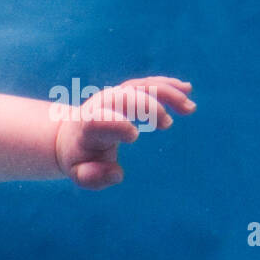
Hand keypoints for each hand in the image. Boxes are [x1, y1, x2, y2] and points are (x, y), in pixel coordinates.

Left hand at [55, 76, 194, 188]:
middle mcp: (101, 106)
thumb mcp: (80, 173)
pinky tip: (187, 90)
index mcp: (88, 128)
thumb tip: (116, 173)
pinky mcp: (125, 92)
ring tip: (189, 109)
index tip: (134, 137)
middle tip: (168, 125)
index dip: (117, 125)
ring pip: (139, 86)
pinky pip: (146, 83)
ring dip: (166, 93)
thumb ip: (93, 177)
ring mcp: (113, 96)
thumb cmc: (80, 158)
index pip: (99, 121)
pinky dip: (166, 85)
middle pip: (124, 97)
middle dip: (148, 106)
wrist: (70, 136)